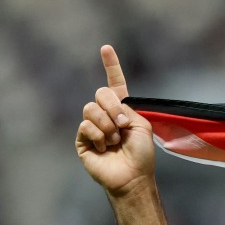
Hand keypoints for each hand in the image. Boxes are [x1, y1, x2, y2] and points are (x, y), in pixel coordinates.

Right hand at [75, 45, 154, 196]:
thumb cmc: (141, 154)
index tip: (106, 48)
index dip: (111, 66)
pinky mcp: (82, 138)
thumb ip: (127, 108)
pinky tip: (105, 148)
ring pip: (91, 109)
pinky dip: (99, 136)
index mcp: (123, 110)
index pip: (115, 83)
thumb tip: (110, 106)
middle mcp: (106, 115)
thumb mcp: (141, 125)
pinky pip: (86, 125)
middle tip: (123, 125)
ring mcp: (92, 125)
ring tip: (115, 140)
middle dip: (114, 108)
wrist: (132, 176)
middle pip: (101, 93)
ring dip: (107, 125)